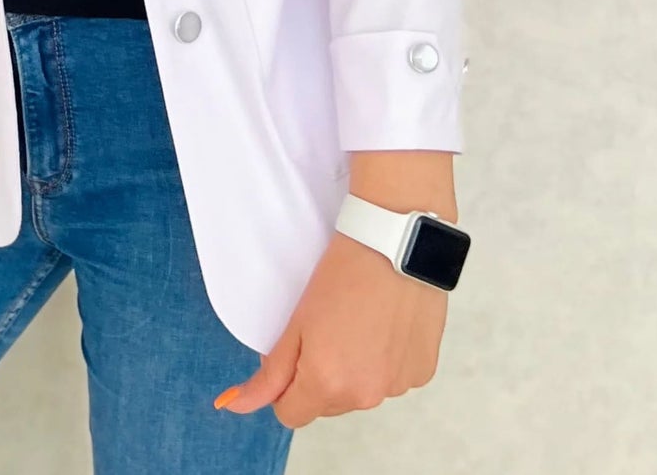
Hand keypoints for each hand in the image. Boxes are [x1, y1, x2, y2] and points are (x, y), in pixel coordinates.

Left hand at [213, 227, 450, 428]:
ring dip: (356, 369)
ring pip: (362, 391)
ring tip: (359, 322)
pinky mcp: (421, 372)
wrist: (396, 242)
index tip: (295, 352)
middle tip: (328, 328)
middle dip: (322, 376)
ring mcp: (397, 386)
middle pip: (328, 404)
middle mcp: (365, 396)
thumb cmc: (343, 273)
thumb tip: (235, 405)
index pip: (291, 414)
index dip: (285, 386)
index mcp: (328, 385)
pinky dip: (386, 361)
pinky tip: (385, 325)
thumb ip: (270, 373)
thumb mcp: (297, 321)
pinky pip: (393, 379)